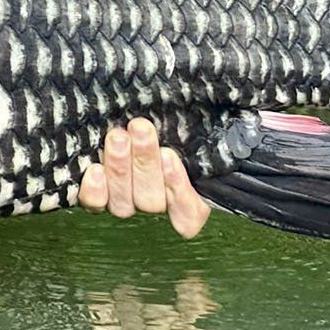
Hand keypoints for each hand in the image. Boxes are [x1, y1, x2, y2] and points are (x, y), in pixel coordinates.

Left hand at [78, 119, 210, 238]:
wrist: (120, 116)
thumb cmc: (168, 123)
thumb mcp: (190, 127)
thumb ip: (201, 135)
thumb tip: (234, 121)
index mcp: (186, 199)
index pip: (189, 214)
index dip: (180, 191)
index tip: (170, 158)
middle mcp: (155, 207)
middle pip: (152, 200)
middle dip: (145, 162)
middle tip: (139, 129)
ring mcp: (125, 205)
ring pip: (124, 202)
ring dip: (120, 168)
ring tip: (117, 137)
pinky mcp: (97, 200)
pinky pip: (95, 205)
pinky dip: (95, 191)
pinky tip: (95, 170)